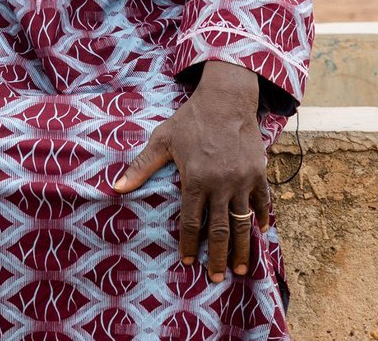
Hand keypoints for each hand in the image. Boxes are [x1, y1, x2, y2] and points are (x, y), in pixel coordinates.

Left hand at [112, 60, 267, 282]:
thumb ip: (141, 167)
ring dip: (241, 248)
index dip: (187, 244)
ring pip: (242, 223)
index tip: (187, 262)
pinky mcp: (258, 173)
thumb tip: (115, 187)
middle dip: (216, 257)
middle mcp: (220, 185)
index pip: (191, 222)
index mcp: (195, 180)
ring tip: (239, 269)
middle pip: (219, 231)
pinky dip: (260, 219)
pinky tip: (258, 233)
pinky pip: (262, 202)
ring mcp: (242, 180)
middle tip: (215, 278)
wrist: (226, 99)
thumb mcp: (162, 140)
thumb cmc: (190, 120)